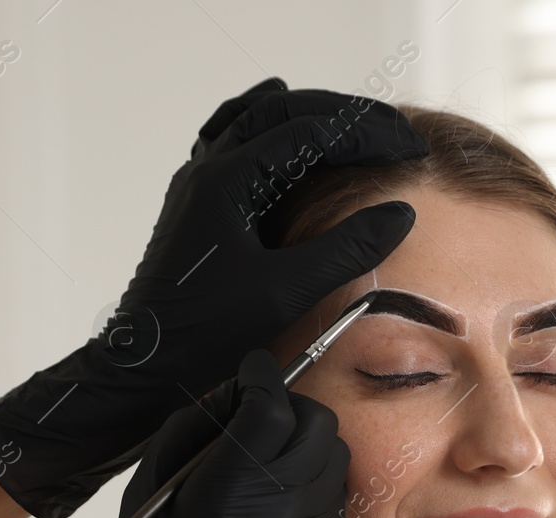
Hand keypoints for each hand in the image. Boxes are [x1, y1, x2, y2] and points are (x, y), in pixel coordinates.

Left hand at [0, 78, 423, 517]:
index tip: (412, 146)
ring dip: (309, 116)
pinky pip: (234, 145)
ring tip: (356, 125)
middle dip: (345, 116)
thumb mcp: (286, 293)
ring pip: (258, 120)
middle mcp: (208, 170)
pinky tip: (285, 138)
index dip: (369, 132)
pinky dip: (269, 132)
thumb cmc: (204, 335)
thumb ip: (346, 249)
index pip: (311, 130)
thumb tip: (399, 214)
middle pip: (285, 110)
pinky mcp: (199, 206)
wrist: (143, 369)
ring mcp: (199, 185)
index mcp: (228, 180)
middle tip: (397, 132)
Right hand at [72, 351, 348, 517]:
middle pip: (315, 421)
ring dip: (306, 439)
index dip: (261, 376)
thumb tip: (230, 392)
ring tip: (268, 454)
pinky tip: (277, 493)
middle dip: (289, 404)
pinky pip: (334, 490)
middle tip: (259, 411)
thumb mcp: (150, 499)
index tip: (252, 368)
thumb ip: (190, 434)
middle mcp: (282, 512)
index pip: (270, 404)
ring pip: (335, 453)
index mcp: (229, 496)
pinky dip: (312, 476)